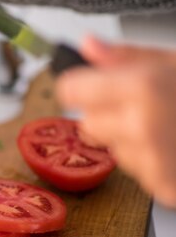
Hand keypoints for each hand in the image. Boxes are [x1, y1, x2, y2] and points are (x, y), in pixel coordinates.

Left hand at [56, 36, 175, 206]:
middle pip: (87, 123)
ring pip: (112, 149)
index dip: (82, 85)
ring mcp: (155, 165)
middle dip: (107, 112)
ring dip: (130, 138)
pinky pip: (136, 172)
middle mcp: (142, 130)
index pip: (71, 91)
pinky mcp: (165, 190)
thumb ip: (127, 56)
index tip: (91, 83)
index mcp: (141, 90)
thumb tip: (87, 46)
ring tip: (170, 125)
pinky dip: (151, 160)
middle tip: (145, 104)